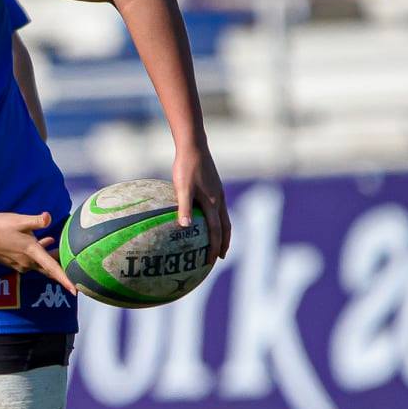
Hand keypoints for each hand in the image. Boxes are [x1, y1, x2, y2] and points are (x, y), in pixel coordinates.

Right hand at [0, 211, 76, 295]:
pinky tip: (44, 241)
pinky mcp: (15, 261)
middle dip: (61, 267)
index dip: (65, 279)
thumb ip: (36, 221)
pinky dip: (40, 253)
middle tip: (74, 264)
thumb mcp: (19, 221)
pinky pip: (33, 261)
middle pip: (49, 268)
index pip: (52, 268)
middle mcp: (28, 262)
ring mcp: (21, 263)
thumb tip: (49, 217)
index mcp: (32, 252)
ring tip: (58, 245)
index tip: (75, 291)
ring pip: (41, 263)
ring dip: (50, 256)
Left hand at [173, 144, 229, 259]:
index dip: (214, 247)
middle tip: (219, 258)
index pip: (216, 231)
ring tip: (218, 243)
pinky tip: (209, 220)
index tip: (210, 261)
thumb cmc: (186, 167)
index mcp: (212, 203)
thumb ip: (184, 207)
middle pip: (226, 228)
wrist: (194, 147)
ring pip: (224, 218)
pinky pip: (219, 209)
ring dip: (223, 233)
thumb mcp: (181, 188)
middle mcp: (218, 200)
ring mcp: (218, 193)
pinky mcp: (215, 187)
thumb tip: (185, 227)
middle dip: (223, 244)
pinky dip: (218, 220)